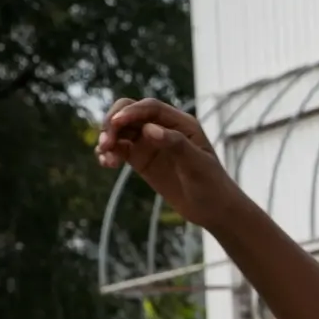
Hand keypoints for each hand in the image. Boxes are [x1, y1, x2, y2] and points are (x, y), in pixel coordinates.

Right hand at [96, 99, 230, 226]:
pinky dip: (109, 152)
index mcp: (180, 123)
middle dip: (113, 122)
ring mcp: (150, 142)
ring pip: (121, 130)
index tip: (115, 123)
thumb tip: (149, 129)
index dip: (131, 112)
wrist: (213, 210)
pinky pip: (119, 149)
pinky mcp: (142, 159)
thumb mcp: (197, 165)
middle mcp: (163, 128)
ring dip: (108, 138)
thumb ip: (175, 144)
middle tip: (106, 142)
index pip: (150, 108)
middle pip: (130, 112)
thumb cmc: (212, 185)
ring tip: (105, 155)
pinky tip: (106, 163)